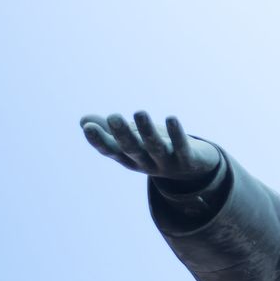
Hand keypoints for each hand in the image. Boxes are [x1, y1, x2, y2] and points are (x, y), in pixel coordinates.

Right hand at [80, 111, 220, 182]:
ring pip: (156, 148)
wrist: (195, 168)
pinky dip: (177, 134)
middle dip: (122, 134)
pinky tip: (172, 118)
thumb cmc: (156, 148)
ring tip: (140, 112)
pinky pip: (182, 147)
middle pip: (132, 149)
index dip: (99, 141)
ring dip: (147, 131)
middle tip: (114, 116)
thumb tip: (84, 121)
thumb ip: (110, 130)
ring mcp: (167, 163)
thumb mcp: (133, 139)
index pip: (111, 151)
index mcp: (130, 158)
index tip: (88, 127)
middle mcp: (146, 163)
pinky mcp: (188, 160)